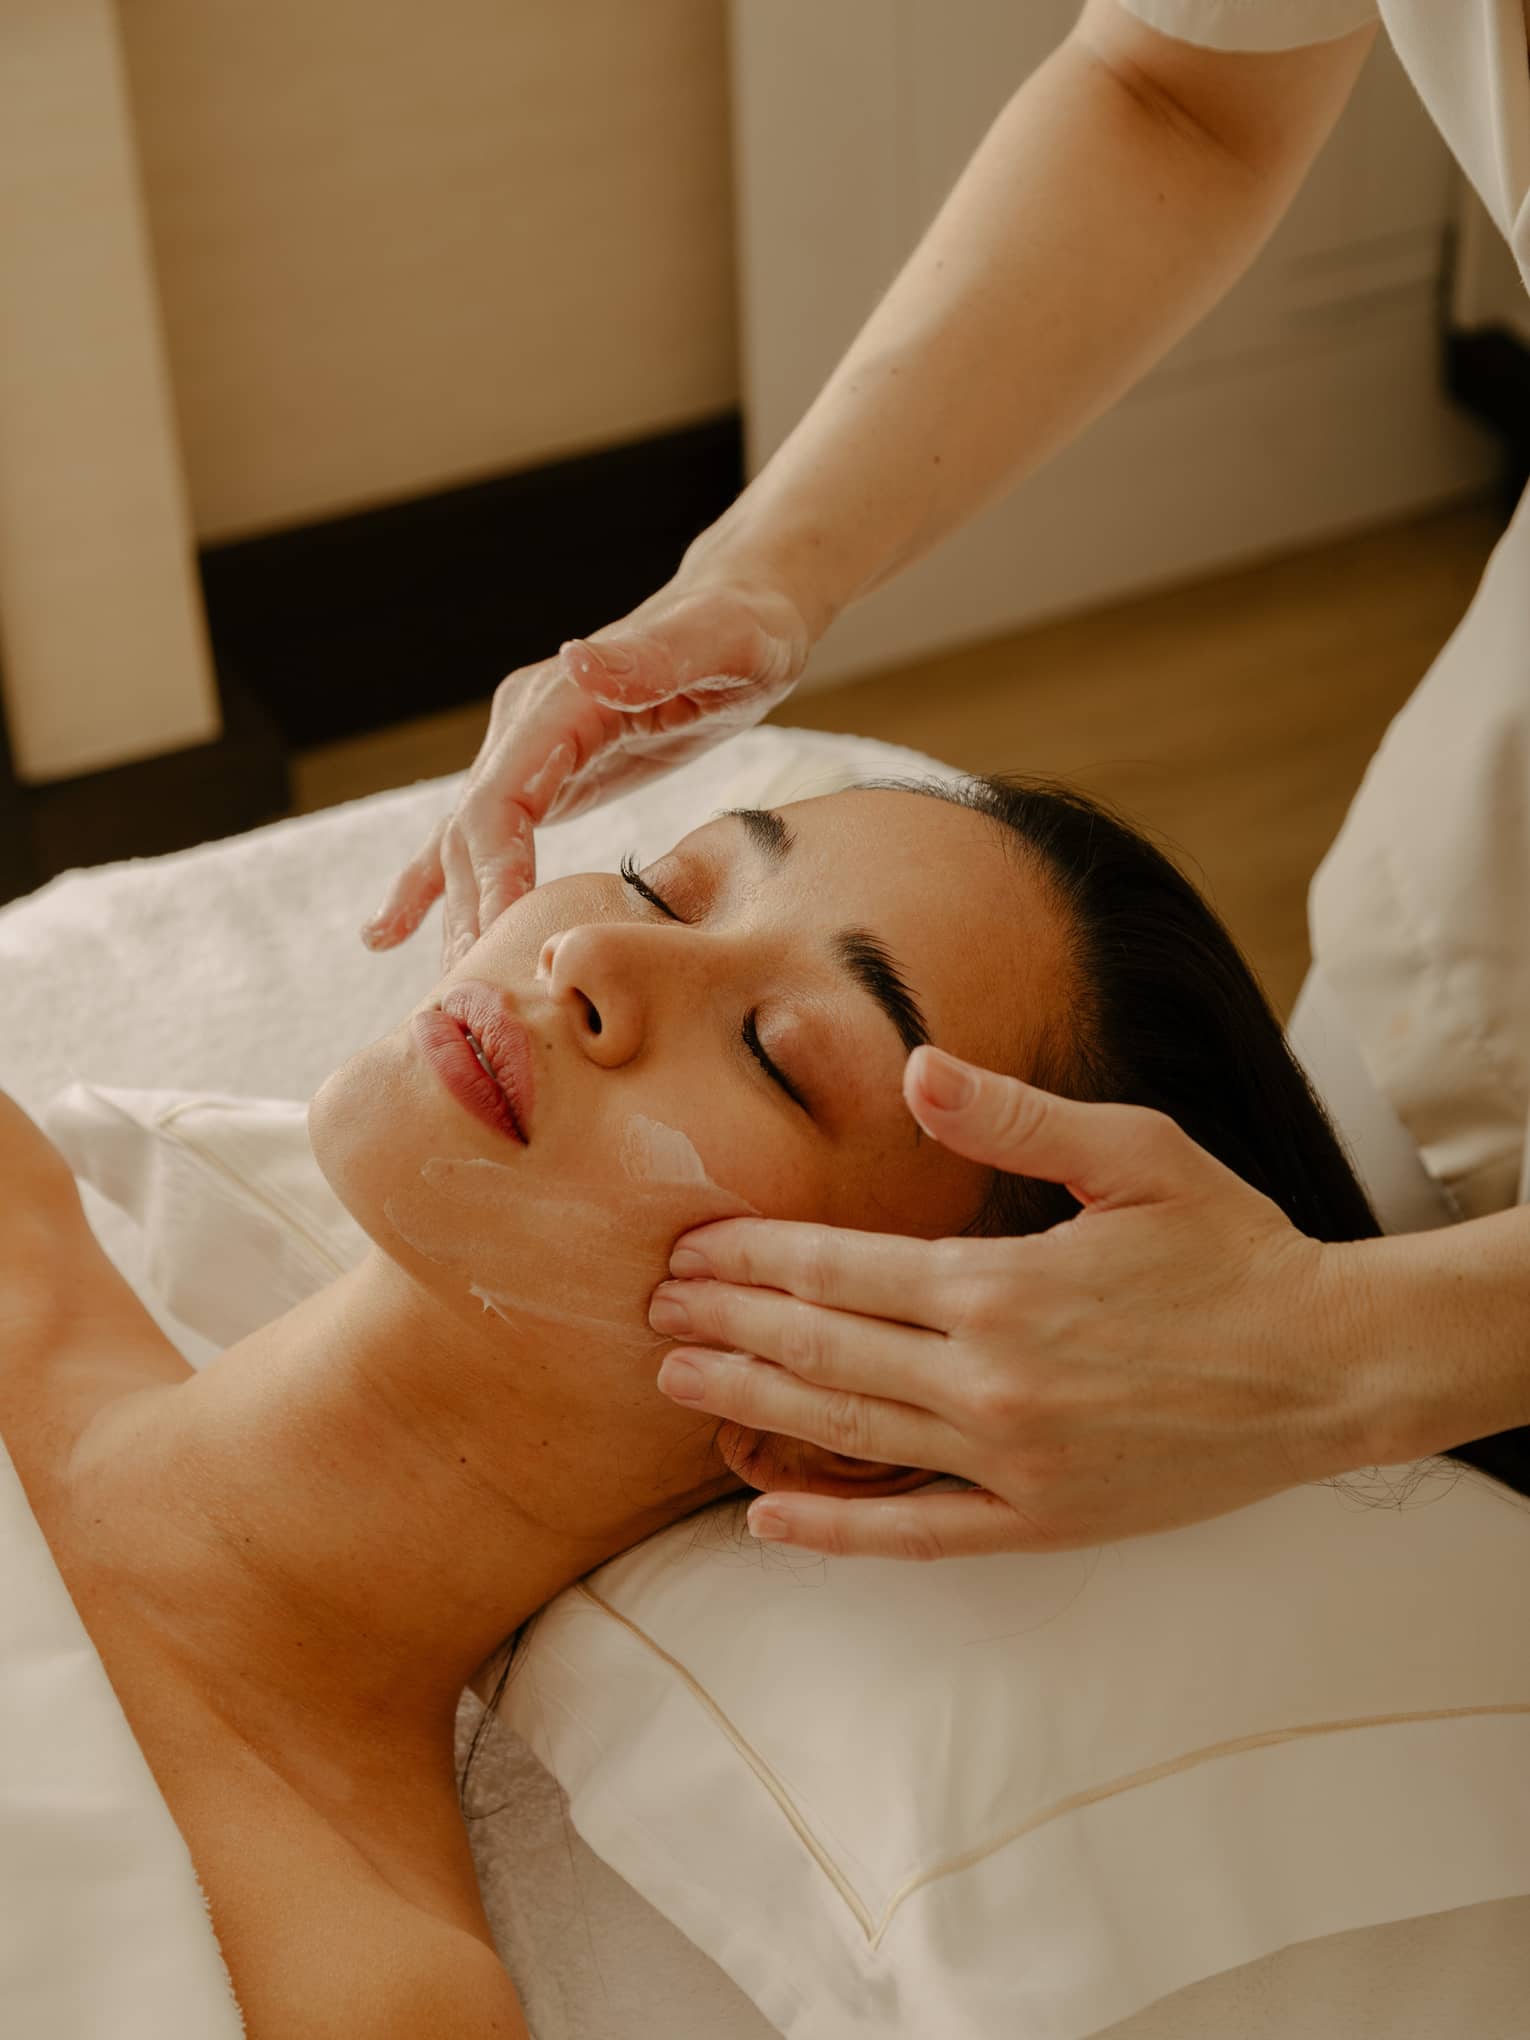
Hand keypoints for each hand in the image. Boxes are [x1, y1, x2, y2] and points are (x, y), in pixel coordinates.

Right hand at [359, 572, 812, 968]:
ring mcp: (526, 748)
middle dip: (470, 917)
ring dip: (453, 916)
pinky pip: (477, 836)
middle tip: (473, 999)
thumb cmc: (746, 630)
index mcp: (558, 704)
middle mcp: (525, 724)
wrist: (745, 609)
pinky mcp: (542, 771)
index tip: (499, 945)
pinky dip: (431, 884)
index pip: (499, 804)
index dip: (493, 877)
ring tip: (444, 992)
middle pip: (473, 837)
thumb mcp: (718, 643)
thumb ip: (649, 658)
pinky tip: (388, 932)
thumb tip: (573, 659)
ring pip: (467, 846)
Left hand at [649, 1046, 1381, 1557]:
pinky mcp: (1041, 1520)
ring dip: (750, 1409)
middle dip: (725, 1327)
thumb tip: (912, 1072)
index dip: (752, 1258)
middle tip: (649, 1314)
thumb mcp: (1137, 1154)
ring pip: (847, 1435)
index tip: (688, 1249)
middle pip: (820, 1350)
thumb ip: (1016, 1116)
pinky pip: (917, 1533)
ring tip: (676, 1385)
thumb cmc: (1233, 1248)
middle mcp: (991, 1380)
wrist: (1330, 1368)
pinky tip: (765, 1523)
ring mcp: (1012, 1461)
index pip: (837, 1270)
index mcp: (1002, 1284)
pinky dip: (835, 1530)